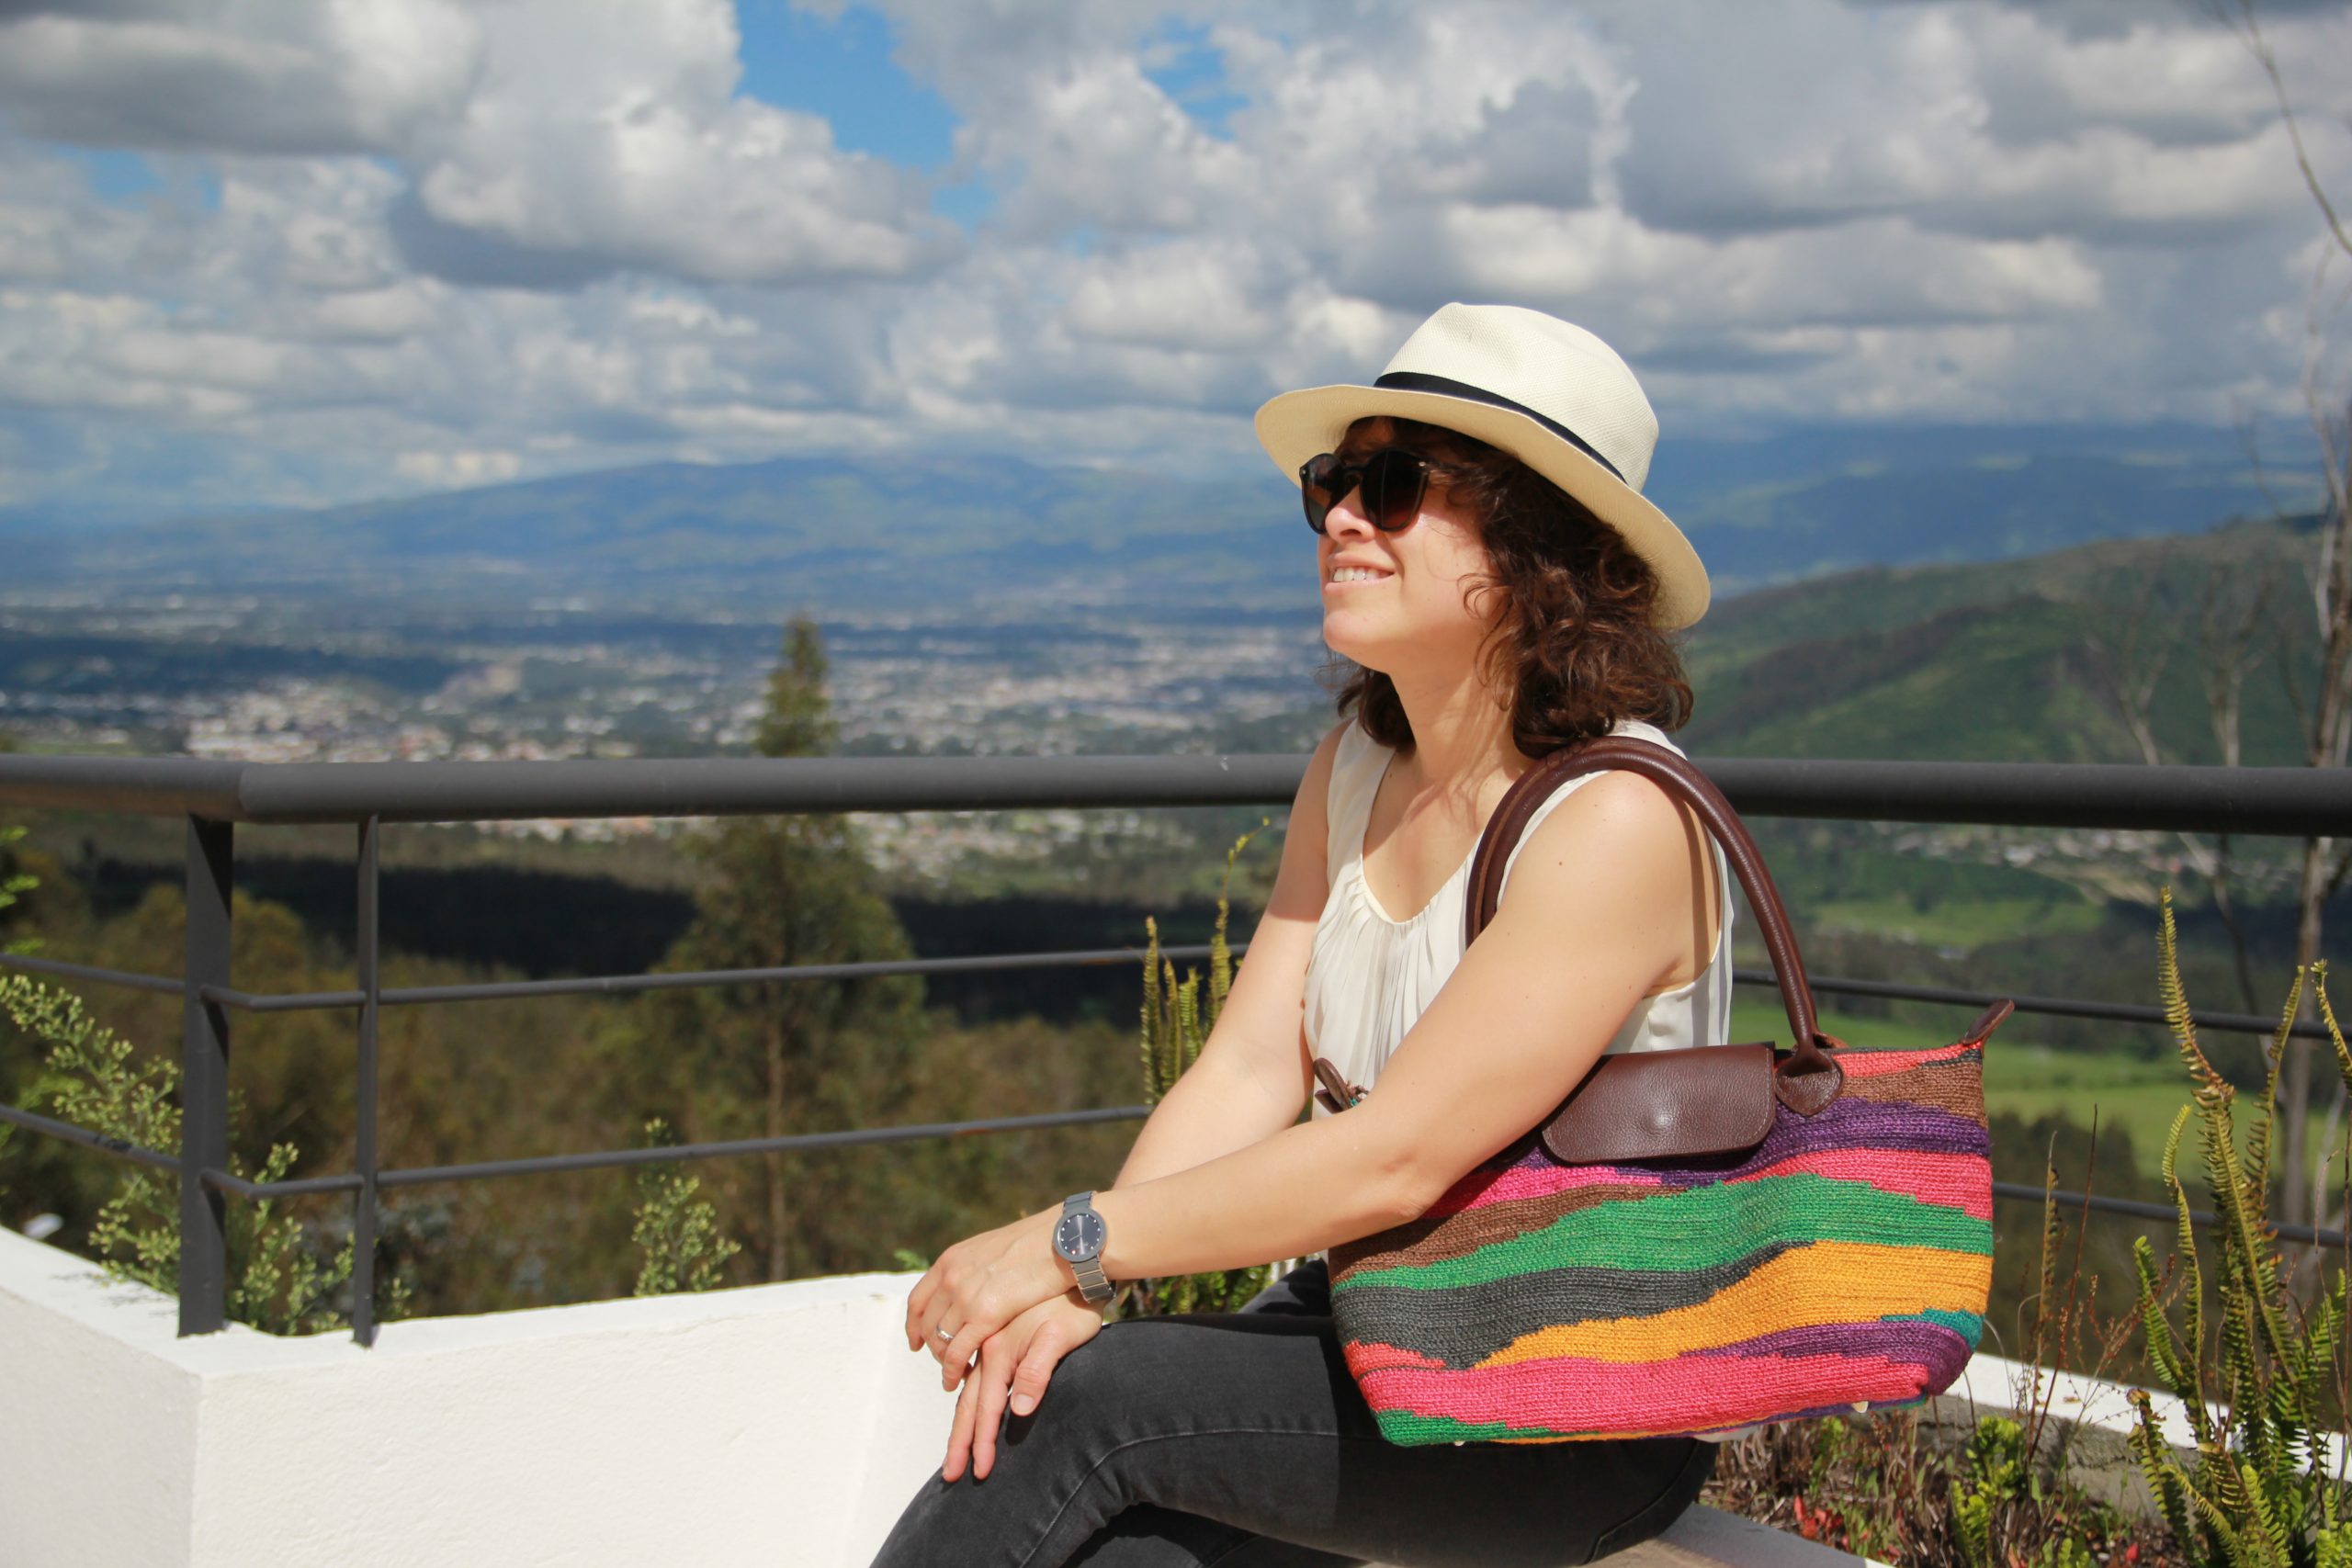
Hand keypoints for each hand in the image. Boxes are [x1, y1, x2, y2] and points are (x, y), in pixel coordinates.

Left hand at [904, 1210, 1066, 1389]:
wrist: (1059, 1241)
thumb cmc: (1035, 1245)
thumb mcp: (991, 1249)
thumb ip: (973, 1267)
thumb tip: (969, 1280)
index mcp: (950, 1260)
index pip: (917, 1301)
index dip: (913, 1326)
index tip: (916, 1342)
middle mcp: (951, 1278)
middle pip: (927, 1324)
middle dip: (932, 1348)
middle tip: (943, 1363)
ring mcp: (966, 1296)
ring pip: (940, 1341)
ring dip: (943, 1363)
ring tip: (953, 1377)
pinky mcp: (985, 1315)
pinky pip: (958, 1351)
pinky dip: (954, 1369)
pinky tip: (963, 1376)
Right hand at [943, 1292, 1103, 1482]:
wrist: (1071, 1262)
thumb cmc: (1073, 1305)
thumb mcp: (1062, 1336)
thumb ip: (1038, 1370)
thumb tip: (1019, 1409)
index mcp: (1000, 1351)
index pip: (987, 1408)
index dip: (982, 1441)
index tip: (979, 1471)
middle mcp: (987, 1347)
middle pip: (967, 1403)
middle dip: (959, 1441)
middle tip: (950, 1475)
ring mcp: (988, 1339)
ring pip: (963, 1386)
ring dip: (958, 1421)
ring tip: (953, 1450)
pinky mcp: (994, 1332)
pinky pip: (968, 1366)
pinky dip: (960, 1389)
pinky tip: (962, 1401)